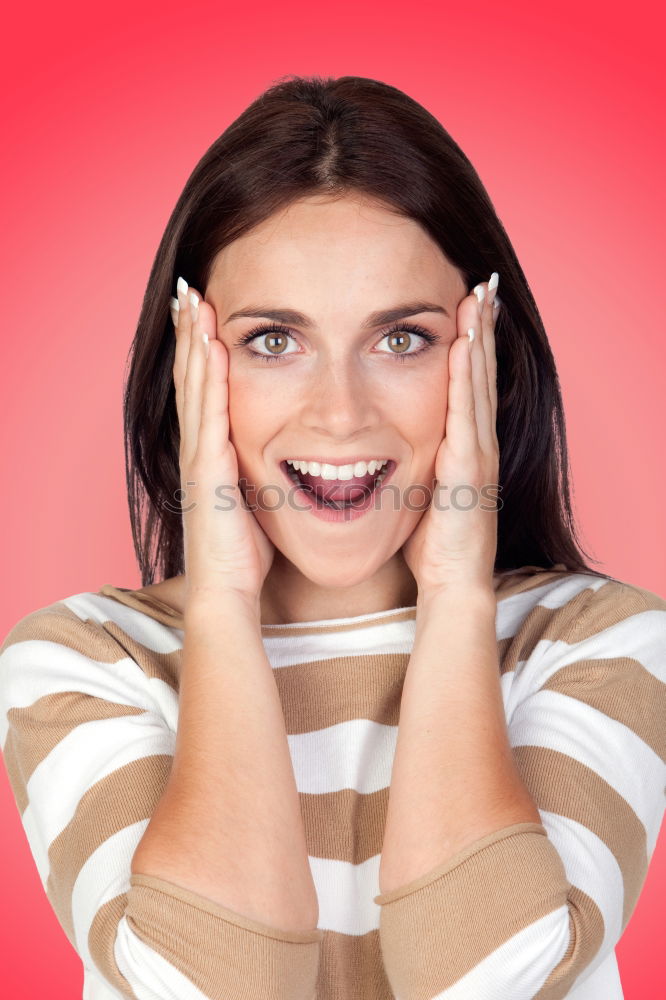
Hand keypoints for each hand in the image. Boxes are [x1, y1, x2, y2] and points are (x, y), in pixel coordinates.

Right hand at [172, 279, 274, 610]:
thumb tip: (282, 454)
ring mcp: (201, 457)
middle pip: (193, 378)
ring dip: (193, 342)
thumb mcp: (253, 501)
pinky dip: (209, 379)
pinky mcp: (210, 471)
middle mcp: (200, 448)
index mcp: (212, 453)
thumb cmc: (244, 553)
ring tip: (191, 301)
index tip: (202, 312)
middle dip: (189, 333)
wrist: (226, 592)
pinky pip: (209, 415)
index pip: (205, 389)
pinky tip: (212, 347)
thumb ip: (256, 472)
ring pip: (196, 388)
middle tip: (186, 289)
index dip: (200, 350)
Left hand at [401, 276, 500, 599]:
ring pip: (477, 384)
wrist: (451, 585)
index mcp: (464, 447)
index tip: (468, 306)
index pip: (467, 384)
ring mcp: (477, 454)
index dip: (471, 344)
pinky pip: (466, 414)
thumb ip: (414, 463)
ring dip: (479, 337)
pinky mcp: (469, 469)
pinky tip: (463, 343)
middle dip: (482, 327)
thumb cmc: (432, 544)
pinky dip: (466, 376)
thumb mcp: (421, 491)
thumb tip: (386, 445)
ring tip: (480, 296)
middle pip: (479, 373)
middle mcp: (477, 443)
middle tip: (483, 284)